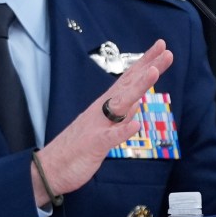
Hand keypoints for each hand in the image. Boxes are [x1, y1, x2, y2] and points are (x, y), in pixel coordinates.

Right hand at [32, 40, 172, 205]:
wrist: (50, 169)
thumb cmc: (77, 149)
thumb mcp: (104, 131)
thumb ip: (119, 118)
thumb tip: (137, 103)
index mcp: (105, 107)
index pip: (129, 81)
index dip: (146, 64)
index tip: (161, 47)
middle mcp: (102, 111)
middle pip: (128, 85)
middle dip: (148, 67)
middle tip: (165, 51)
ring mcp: (98, 126)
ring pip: (121, 104)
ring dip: (138, 87)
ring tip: (154, 72)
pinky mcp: (93, 145)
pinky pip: (110, 137)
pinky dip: (122, 131)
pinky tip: (135, 124)